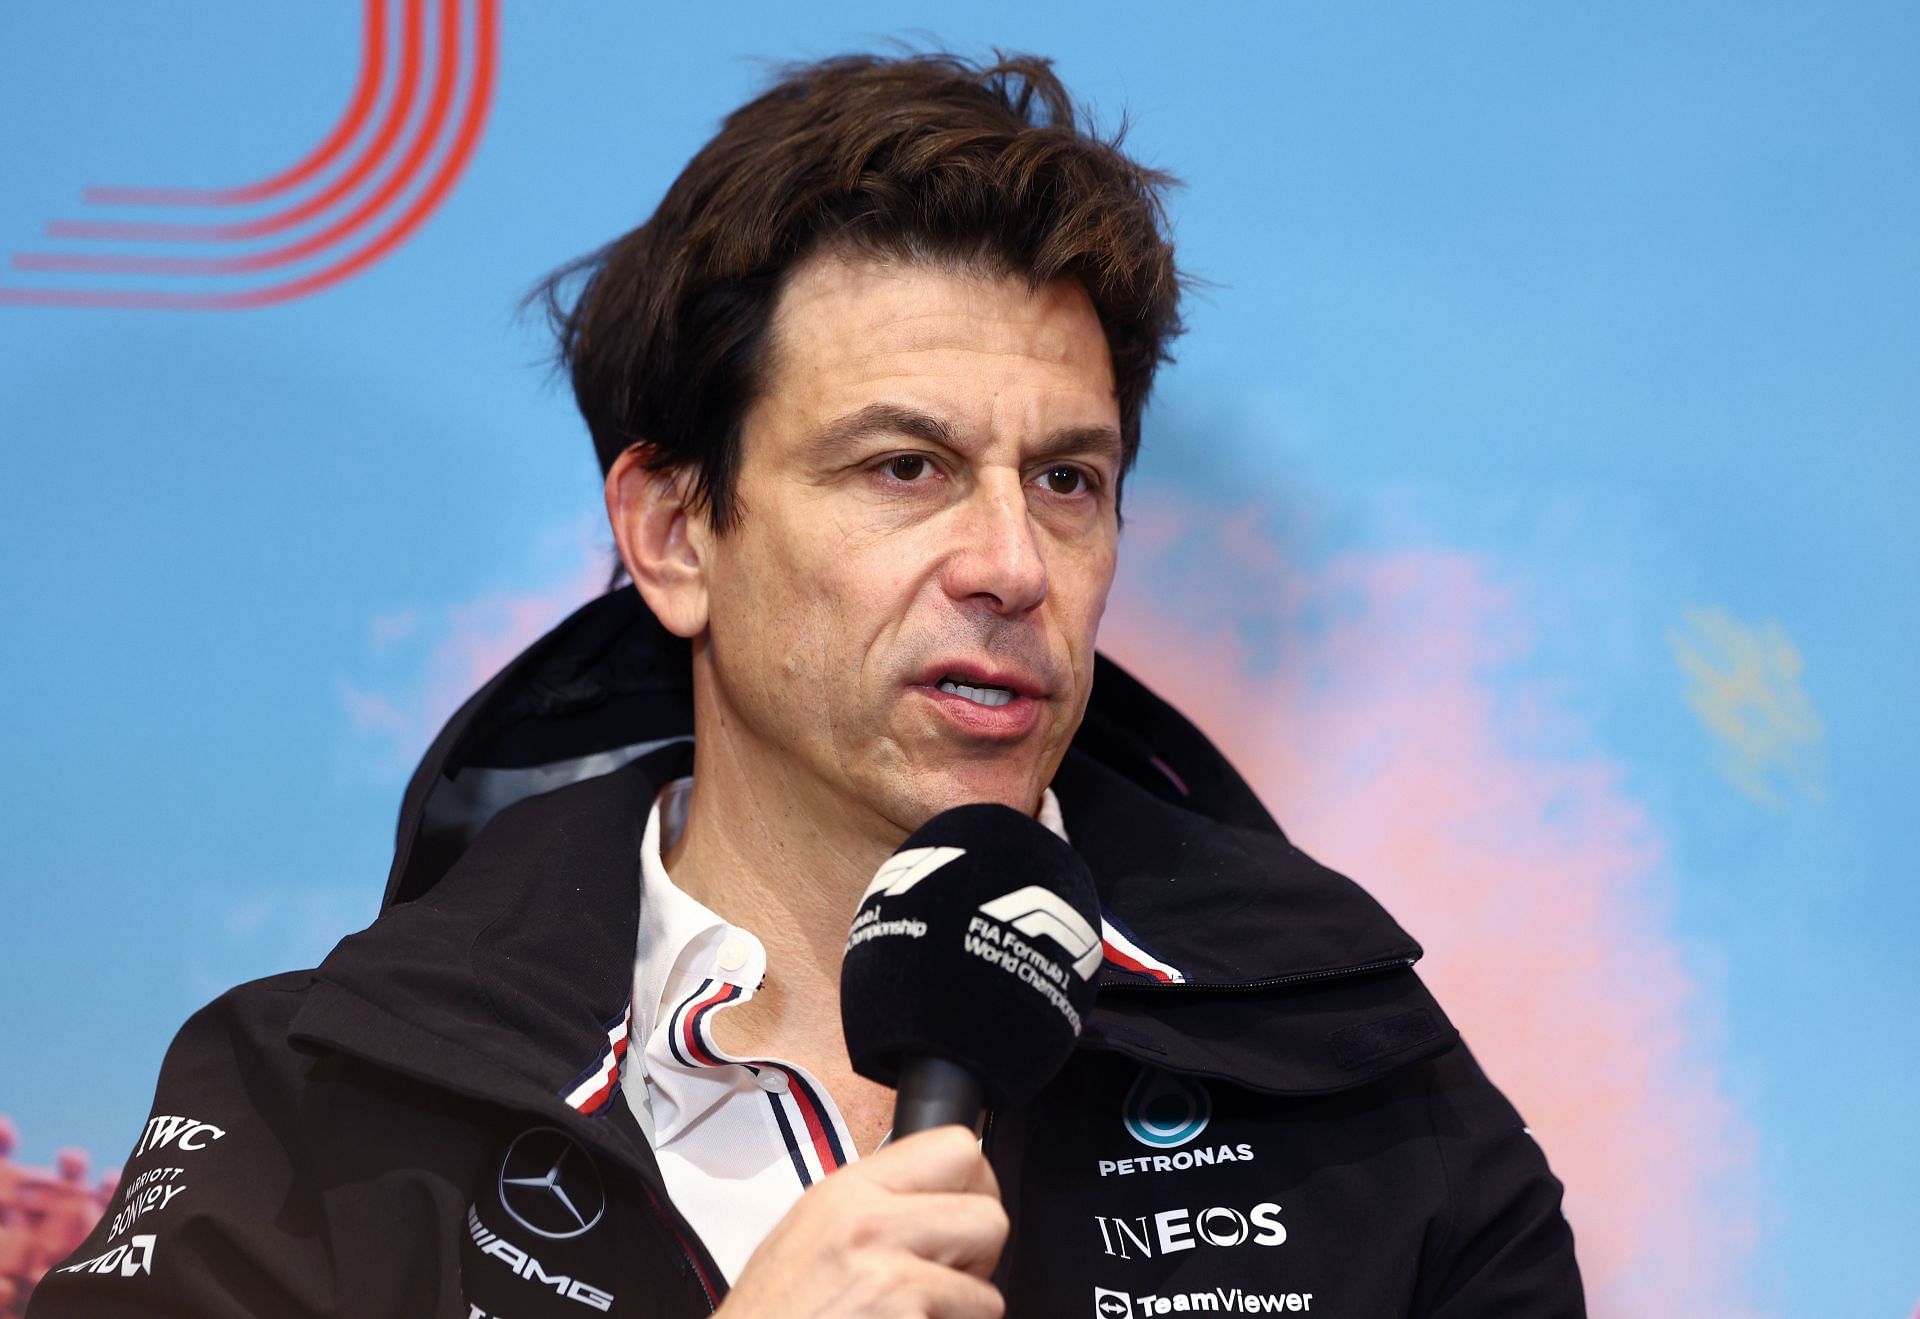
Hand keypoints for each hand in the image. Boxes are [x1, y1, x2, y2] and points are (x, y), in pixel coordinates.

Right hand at [716, 1125, 1008, 1318]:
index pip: (957, 1148)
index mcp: (847, 1193)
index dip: (975, 1186)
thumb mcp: (808, 1233)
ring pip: (989, 1287)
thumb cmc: (771, 1316)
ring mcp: (890, 1278)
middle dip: (978, 1256)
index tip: (961, 1211)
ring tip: (916, 1314)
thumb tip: (932, 1195)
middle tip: (945, 1276)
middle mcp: (870, 1225)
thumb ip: (871, 1205)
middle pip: (989, 1216)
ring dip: (965, 1309)